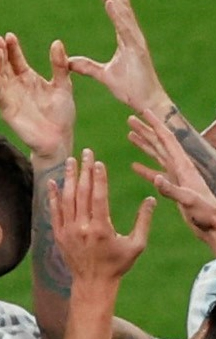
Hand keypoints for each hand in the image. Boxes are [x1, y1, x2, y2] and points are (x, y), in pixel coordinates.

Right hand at [0, 33, 74, 160]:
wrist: (60, 139)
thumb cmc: (61, 114)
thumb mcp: (63, 86)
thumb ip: (59, 66)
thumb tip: (57, 42)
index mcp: (29, 79)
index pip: (16, 59)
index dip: (12, 48)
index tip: (9, 35)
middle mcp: (16, 87)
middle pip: (5, 66)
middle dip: (1, 53)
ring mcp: (10, 98)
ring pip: (0, 79)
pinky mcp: (8, 112)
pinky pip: (0, 97)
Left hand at [49, 149, 154, 282]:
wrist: (93, 283)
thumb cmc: (118, 264)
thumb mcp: (136, 245)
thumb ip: (143, 221)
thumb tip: (151, 199)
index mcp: (101, 229)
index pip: (98, 197)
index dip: (98, 178)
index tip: (98, 162)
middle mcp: (82, 227)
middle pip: (81, 193)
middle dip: (84, 170)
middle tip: (85, 152)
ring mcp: (67, 230)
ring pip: (66, 199)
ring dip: (68, 178)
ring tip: (71, 161)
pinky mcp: (57, 234)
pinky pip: (54, 211)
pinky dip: (53, 195)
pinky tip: (53, 182)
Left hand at [67, 0, 170, 115]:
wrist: (146, 102)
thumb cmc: (130, 89)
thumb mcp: (103, 75)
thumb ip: (87, 67)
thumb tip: (69, 62)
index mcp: (125, 38)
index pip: (114, 10)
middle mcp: (132, 35)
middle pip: (119, 5)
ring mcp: (136, 41)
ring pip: (123, 12)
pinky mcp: (138, 49)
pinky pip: (126, 29)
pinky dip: (117, 15)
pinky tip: (108, 3)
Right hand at [130, 112, 215, 254]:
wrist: (215, 227)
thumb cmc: (206, 215)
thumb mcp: (189, 201)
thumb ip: (171, 190)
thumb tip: (156, 178)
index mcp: (183, 167)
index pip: (167, 140)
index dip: (156, 124)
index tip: (144, 111)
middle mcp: (180, 168)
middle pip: (160, 143)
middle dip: (146, 130)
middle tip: (130, 118)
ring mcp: (177, 177)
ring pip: (157, 155)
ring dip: (144, 144)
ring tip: (130, 134)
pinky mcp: (175, 188)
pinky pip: (156, 174)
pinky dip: (145, 169)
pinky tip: (134, 166)